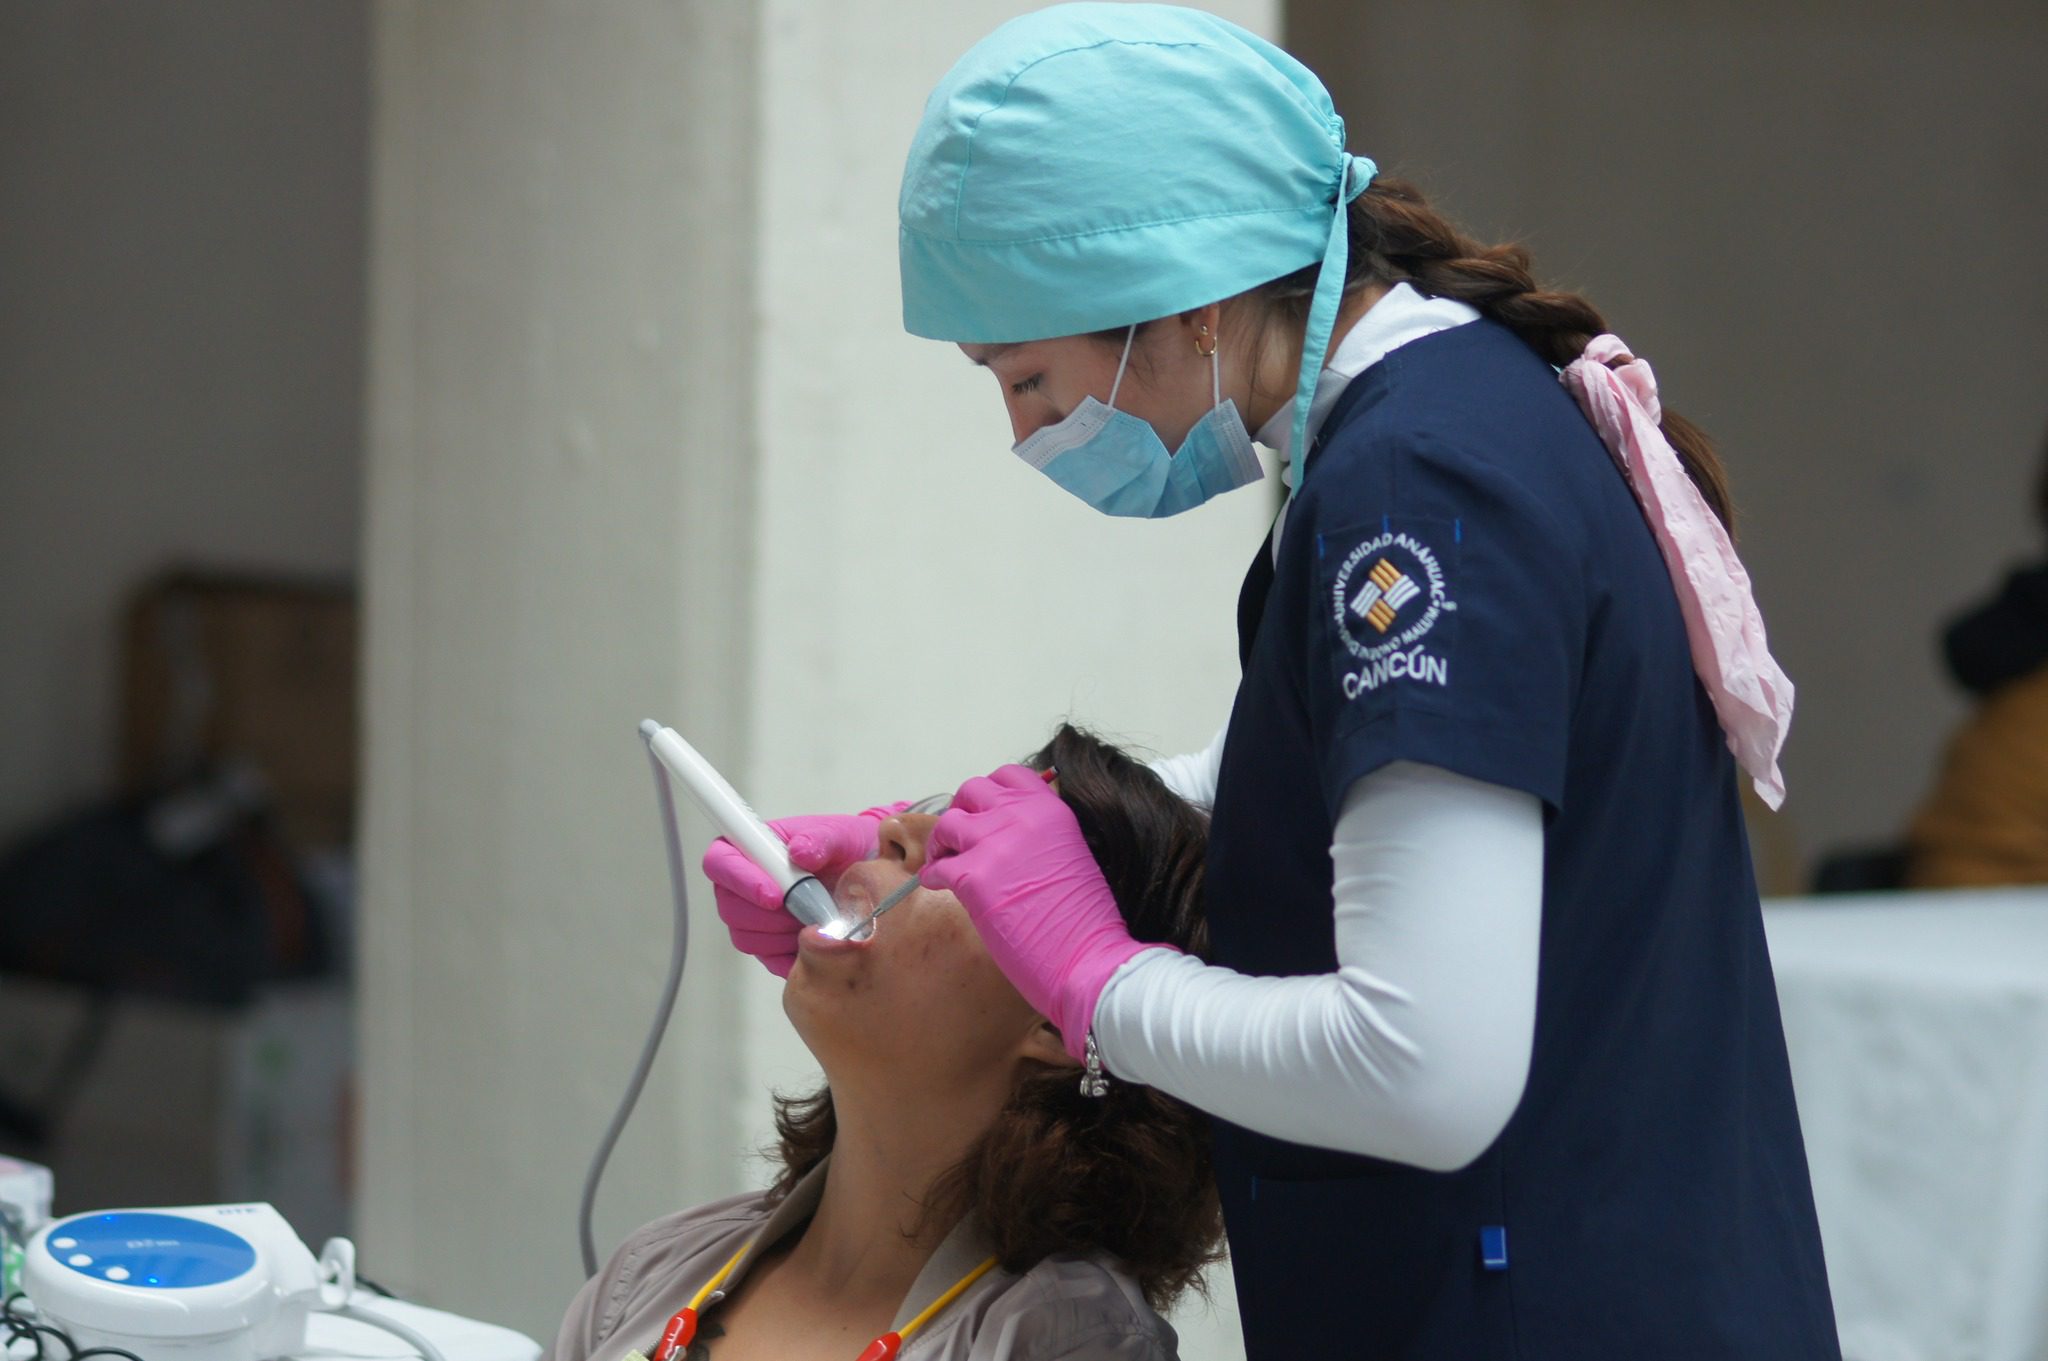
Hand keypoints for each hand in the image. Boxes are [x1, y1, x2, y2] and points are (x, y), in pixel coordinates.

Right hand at [704, 804, 906, 977]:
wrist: (870, 878)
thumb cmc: (847, 848)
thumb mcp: (841, 834)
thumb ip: (820, 838)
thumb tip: (798, 853)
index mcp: (751, 848)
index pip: (720, 862)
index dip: (740, 881)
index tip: (775, 896)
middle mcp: (745, 885)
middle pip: (730, 908)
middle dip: (768, 915)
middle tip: (809, 913)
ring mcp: (754, 918)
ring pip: (747, 938)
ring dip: (783, 934)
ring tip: (819, 921)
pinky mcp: (770, 946)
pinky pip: (769, 959)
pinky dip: (793, 954)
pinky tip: (819, 942)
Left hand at [922, 766, 1168, 1056]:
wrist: (1089, 958)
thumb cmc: (1086, 922)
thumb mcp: (1073, 856)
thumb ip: (1040, 837)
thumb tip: (1008, 840)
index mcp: (1052, 809)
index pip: (1008, 775)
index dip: (989, 795)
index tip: (985, 816)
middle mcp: (1022, 816)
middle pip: (971, 791)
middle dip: (962, 813)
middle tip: (961, 840)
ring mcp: (995, 843)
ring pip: (948, 824)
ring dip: (942, 844)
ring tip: (946, 864)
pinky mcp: (974, 877)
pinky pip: (937, 867)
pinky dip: (933, 877)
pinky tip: (942, 888)